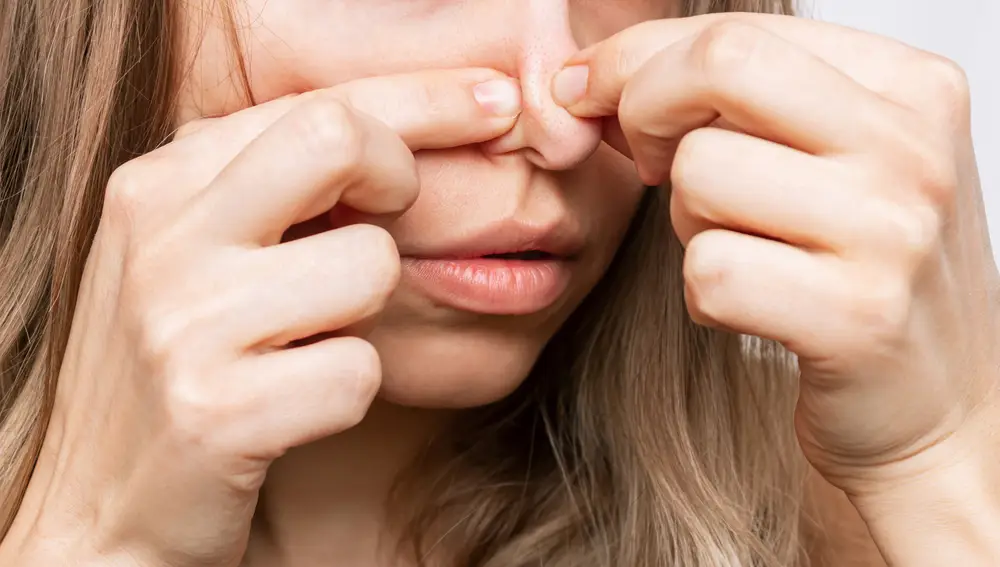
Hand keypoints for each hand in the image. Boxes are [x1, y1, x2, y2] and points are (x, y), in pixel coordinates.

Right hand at [0, 69, 519, 565]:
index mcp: (159, 184)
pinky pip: (358, 372)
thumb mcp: (196, 253)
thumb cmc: (179, 365)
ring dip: (368, 312)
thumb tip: (398, 127)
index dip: (423, 97)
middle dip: (401, 172)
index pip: (316, 103)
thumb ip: (266, 183)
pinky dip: (349, 390)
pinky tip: (296, 406)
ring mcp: (184, 323)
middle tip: (396, 211)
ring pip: (370, 265)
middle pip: (338, 138)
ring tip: (308, 341)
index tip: (493, 99)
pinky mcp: (216, 412)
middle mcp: (163, 237)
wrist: (99, 505)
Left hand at [553, 13, 999, 499]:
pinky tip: (751, 306)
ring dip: (686, 221)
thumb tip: (587, 79)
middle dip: (644, 111)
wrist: (933, 404)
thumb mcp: (820, 158)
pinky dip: (702, 295)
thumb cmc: (855, 271)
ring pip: (701, 173)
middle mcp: (912, 146)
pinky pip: (709, 271)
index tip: (584, 91)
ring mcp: (891, 231)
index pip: (735, 31)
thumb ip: (732, 100)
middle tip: (652, 165)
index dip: (634, 59)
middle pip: (718, 66)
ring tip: (738, 247)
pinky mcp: (858, 317)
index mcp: (910, 86)